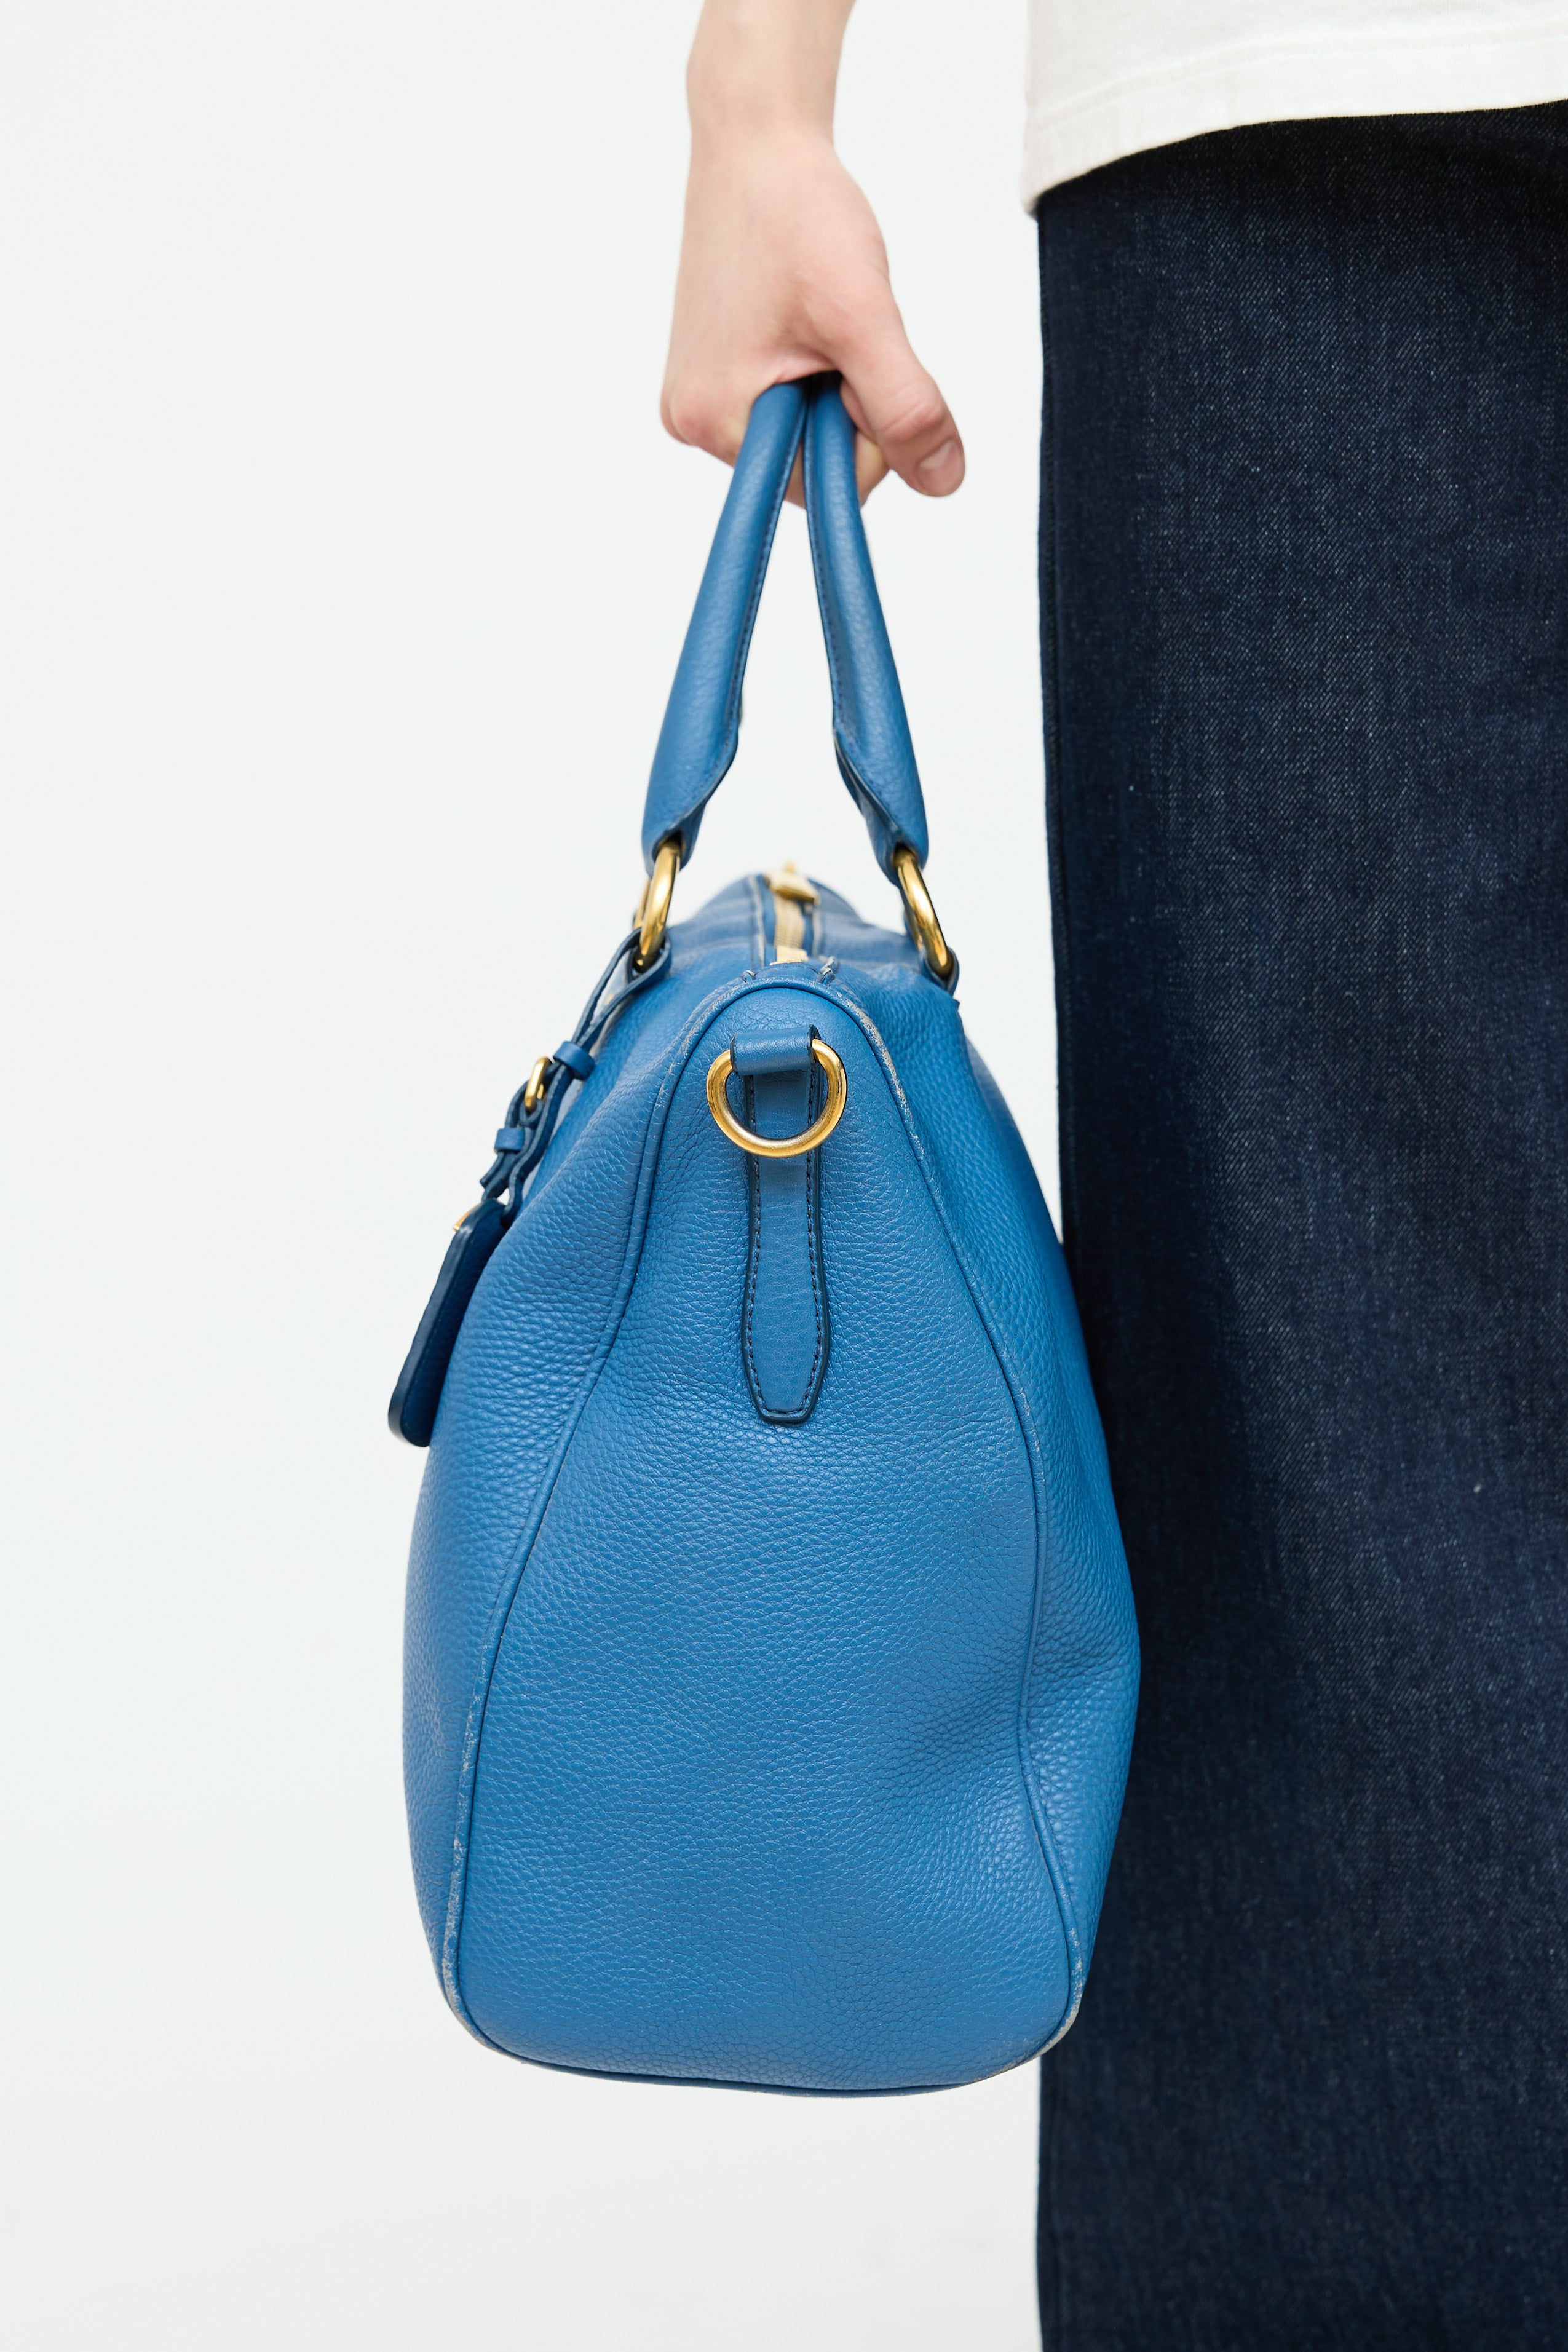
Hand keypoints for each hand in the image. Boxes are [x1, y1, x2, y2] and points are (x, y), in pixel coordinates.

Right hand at [662, 1, 962, 502]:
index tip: (853, 352)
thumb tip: (943, 481)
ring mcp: (699, 400)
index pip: (823, 486)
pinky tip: (801, 318)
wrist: (758, 145)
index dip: (865, 428)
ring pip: (805, 431)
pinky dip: (815, 367)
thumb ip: (906, 407)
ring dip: (833, 382)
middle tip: (837, 326)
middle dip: (846, 403)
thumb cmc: (798, 213)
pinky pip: (789, 401)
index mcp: (714, 420)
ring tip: (816, 313)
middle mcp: (693, 423)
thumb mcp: (865, 317)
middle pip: (812, 462)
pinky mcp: (714, 374)